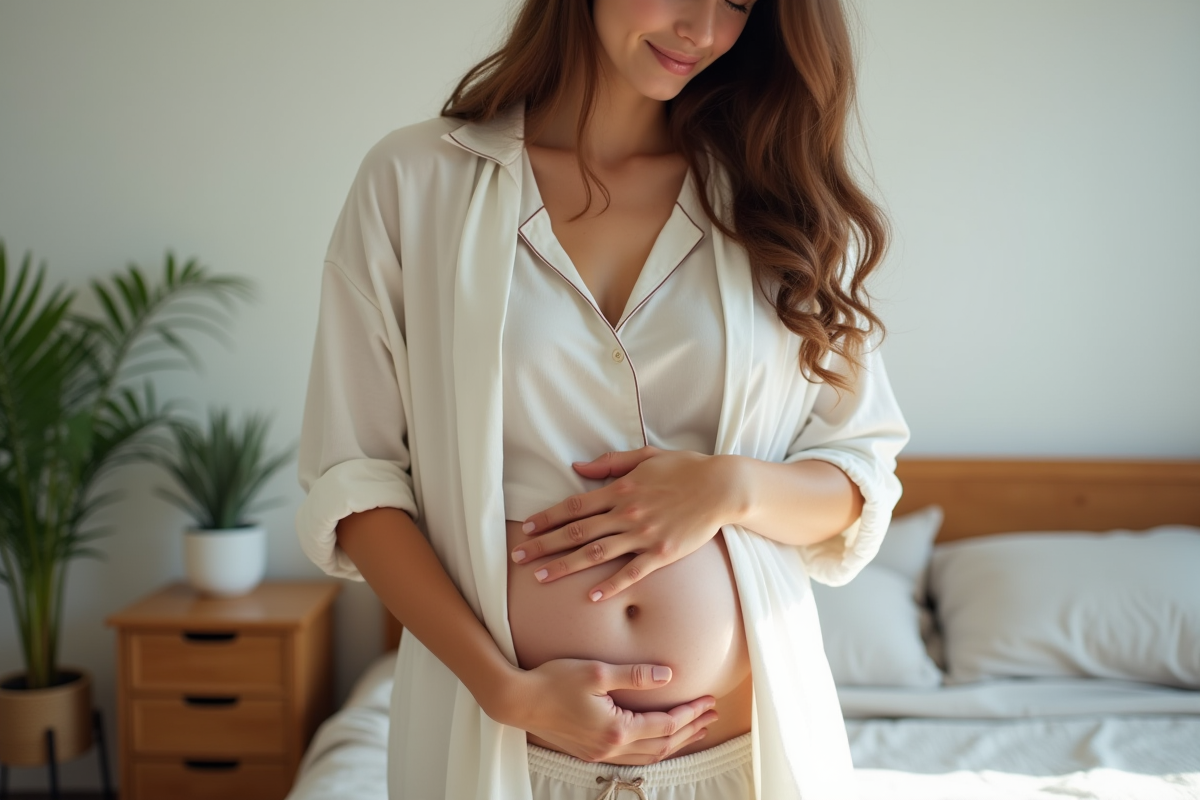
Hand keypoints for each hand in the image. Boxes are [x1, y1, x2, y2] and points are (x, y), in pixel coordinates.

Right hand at [508, 657, 717, 764]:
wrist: (519, 701)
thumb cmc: (554, 680)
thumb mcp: (597, 672)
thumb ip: (636, 675)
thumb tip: (669, 676)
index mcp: (616, 729)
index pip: (665, 725)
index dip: (690, 713)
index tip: (708, 700)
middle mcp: (611, 748)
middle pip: (662, 744)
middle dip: (690, 729)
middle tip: (711, 715)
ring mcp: (600, 753)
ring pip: (649, 756)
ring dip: (675, 742)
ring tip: (695, 729)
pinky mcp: (590, 752)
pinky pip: (633, 757)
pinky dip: (653, 749)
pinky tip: (659, 740)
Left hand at [511, 447, 735, 600]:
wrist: (721, 487)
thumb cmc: (685, 469)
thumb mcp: (645, 456)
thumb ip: (610, 463)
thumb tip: (578, 467)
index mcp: (620, 489)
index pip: (574, 506)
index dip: (547, 518)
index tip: (526, 529)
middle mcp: (626, 513)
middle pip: (576, 532)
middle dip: (544, 545)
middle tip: (518, 557)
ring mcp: (643, 535)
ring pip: (595, 554)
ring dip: (565, 566)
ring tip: (541, 578)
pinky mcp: (662, 553)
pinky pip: (631, 573)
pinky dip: (610, 585)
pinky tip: (590, 596)